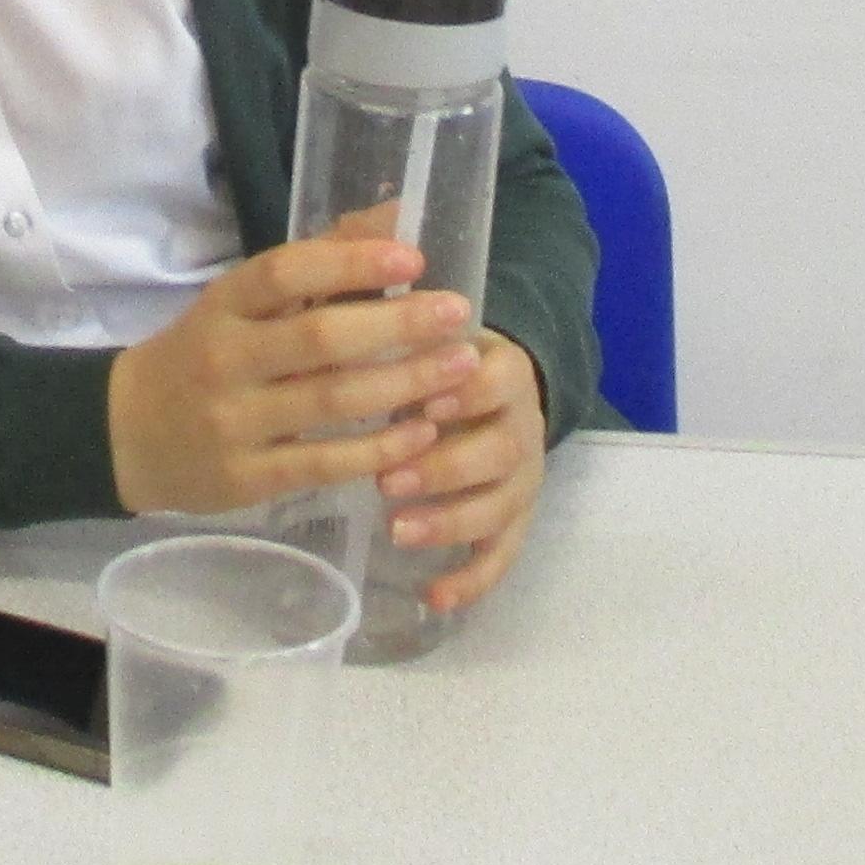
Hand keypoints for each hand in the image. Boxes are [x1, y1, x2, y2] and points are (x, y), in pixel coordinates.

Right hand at [106, 233, 479, 516]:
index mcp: (222, 304)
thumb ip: (320, 262)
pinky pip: (322, 463)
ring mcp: (232, 421)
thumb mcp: (244, 303)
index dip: (351, 262)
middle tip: (459, 315)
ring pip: (330, 400)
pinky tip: (421, 434)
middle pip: (319, 337)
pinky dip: (377, 448)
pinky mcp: (244, 478)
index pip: (285, 270)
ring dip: (404, 384)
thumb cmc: (204, 355)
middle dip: (397, 326)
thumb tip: (398, 214)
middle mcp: (223, 358)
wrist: (126, 434)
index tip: (414, 261)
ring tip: (460, 369)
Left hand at [390, 329, 548, 612]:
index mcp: (502, 369)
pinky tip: (433, 596)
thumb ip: (388, 306)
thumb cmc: (433, 352)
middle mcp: (522, 424)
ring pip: (500, 508)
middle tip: (389, 479)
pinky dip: (471, 579)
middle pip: (502, 451)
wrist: (487, 387)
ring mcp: (520, 477)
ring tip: (396, 530)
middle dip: (445, 467)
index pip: (499, 380)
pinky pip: (499, 556)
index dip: (465, 395)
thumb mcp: (417, 322)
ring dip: (450, 521)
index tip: (422, 404)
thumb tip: (342, 268)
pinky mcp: (511, 520)